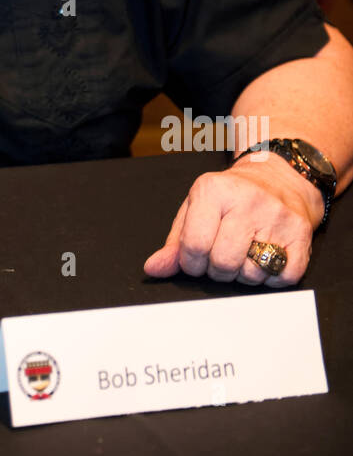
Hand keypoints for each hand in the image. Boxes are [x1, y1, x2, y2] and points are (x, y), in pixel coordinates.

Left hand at [144, 154, 323, 286]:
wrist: (277, 177)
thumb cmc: (230, 198)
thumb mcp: (195, 209)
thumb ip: (174, 243)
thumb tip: (154, 268)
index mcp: (213, 191)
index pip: (193, 245)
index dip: (191, 262)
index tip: (196, 257)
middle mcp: (247, 200)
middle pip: (223, 262)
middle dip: (217, 270)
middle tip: (221, 257)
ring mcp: (277, 216)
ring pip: (252, 274)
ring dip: (244, 274)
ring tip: (244, 254)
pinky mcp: (301, 233)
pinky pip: (282, 278)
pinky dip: (271, 278)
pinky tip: (265, 258)